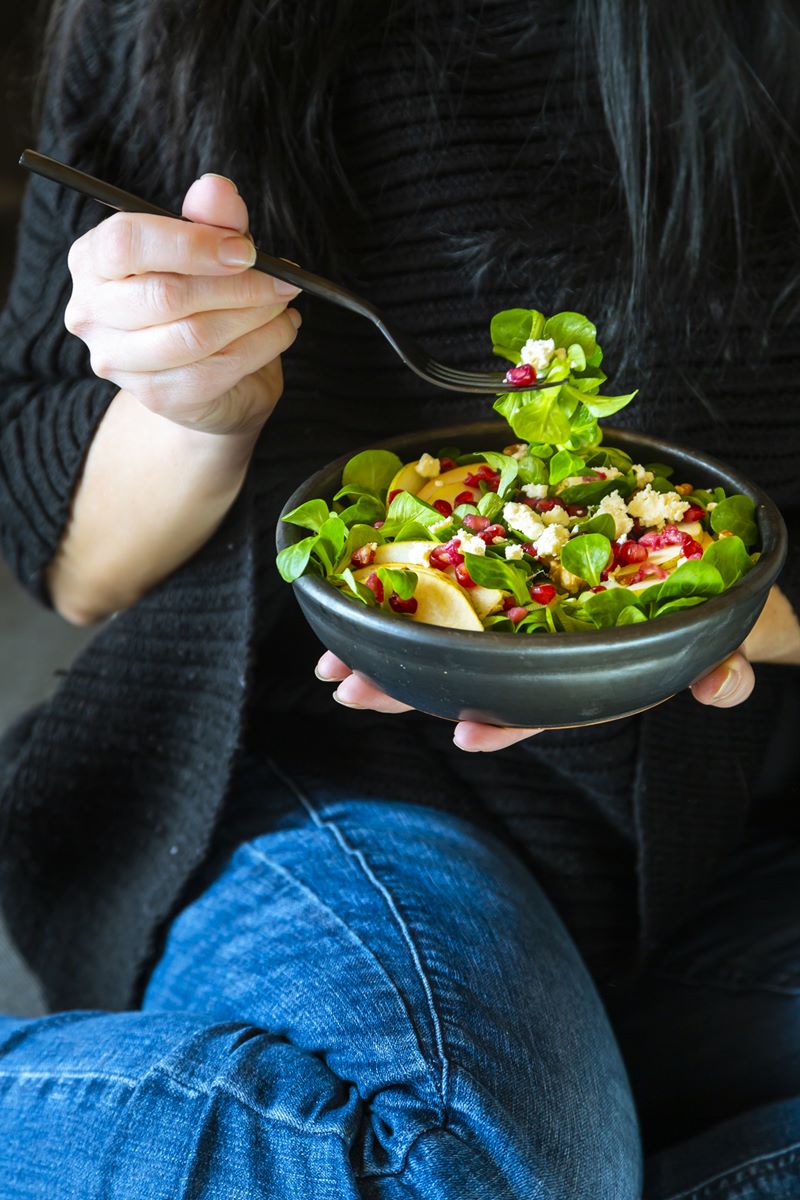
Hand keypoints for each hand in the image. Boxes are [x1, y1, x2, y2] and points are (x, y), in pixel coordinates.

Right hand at [64, 174, 300, 436]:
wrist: (208, 380)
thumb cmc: (200, 301)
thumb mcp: (210, 249)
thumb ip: (211, 218)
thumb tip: (216, 188)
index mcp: (93, 260)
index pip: (126, 243)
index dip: (191, 243)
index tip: (245, 249)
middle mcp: (91, 312)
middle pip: (165, 295)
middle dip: (236, 284)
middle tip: (282, 279)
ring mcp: (117, 360)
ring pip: (194, 336)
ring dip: (253, 317)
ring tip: (282, 303)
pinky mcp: (154, 396)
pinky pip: (214, 370)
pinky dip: (261, 346)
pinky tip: (281, 330)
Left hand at [315, 586, 799, 751]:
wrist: (704, 544)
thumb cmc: (710, 594)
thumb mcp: (728, 625)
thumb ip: (727, 660)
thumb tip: (722, 683)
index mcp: (590, 661)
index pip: (546, 700)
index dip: (509, 719)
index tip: (468, 733)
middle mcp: (546, 639)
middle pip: (475, 670)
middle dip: (411, 686)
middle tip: (351, 692)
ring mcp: (521, 601)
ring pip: (449, 629)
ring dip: (389, 644)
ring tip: (333, 661)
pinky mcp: (503, 548)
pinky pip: (449, 565)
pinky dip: (402, 577)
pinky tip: (355, 588)